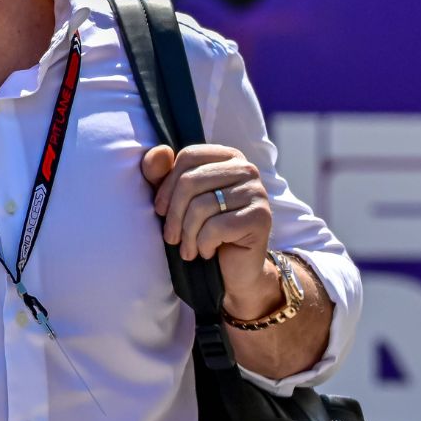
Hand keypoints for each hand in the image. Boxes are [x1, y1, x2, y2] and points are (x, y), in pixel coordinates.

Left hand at [140, 144, 275, 315]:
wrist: (233, 269)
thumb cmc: (200, 229)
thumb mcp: (174, 200)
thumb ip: (159, 173)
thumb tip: (159, 151)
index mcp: (227, 157)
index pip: (188, 157)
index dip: (166, 186)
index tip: (160, 210)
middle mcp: (246, 169)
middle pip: (191, 181)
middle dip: (173, 215)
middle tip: (170, 237)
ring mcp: (257, 192)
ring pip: (201, 206)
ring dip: (187, 235)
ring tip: (187, 249)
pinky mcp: (261, 217)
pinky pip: (216, 227)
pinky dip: (203, 244)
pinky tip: (207, 252)